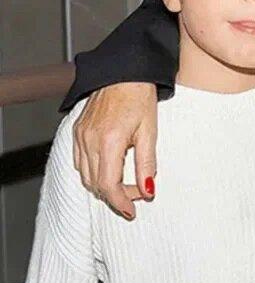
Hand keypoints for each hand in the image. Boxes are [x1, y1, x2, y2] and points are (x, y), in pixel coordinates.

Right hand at [73, 82, 157, 219]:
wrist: (123, 72)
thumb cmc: (139, 96)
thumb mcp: (149, 132)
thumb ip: (147, 164)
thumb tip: (148, 190)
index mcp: (109, 141)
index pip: (108, 185)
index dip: (120, 202)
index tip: (132, 211)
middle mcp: (89, 140)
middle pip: (95, 184)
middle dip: (116, 195)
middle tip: (137, 193)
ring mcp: (80, 136)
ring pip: (85, 176)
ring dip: (104, 185)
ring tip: (127, 183)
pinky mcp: (77, 131)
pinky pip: (80, 162)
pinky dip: (93, 172)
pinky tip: (111, 168)